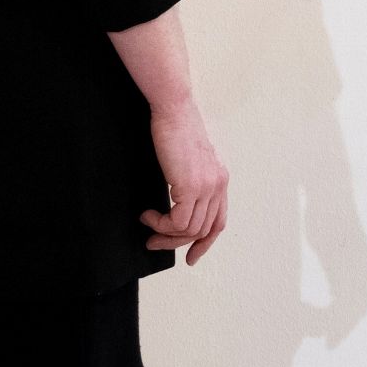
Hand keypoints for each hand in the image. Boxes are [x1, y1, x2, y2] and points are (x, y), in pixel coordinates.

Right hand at [140, 100, 228, 263]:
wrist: (174, 109)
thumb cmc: (176, 129)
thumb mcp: (189, 158)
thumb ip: (191, 180)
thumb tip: (178, 202)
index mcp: (220, 179)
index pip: (218, 221)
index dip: (205, 242)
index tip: (191, 257)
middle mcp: (218, 185)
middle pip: (202, 230)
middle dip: (176, 242)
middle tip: (154, 243)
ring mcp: (207, 187)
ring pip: (188, 229)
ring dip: (164, 233)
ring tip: (147, 224)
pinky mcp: (191, 186)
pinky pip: (176, 222)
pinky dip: (159, 224)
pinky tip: (147, 213)